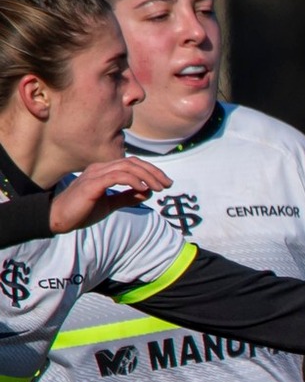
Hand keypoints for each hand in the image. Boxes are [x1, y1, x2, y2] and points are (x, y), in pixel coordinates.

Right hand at [50, 158, 171, 232]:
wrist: (59, 218)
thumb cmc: (82, 210)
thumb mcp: (110, 203)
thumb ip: (127, 197)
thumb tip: (147, 192)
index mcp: (104, 171)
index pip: (132, 164)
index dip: (151, 171)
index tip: (166, 183)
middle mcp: (100, 169)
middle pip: (132, 163)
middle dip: (154, 172)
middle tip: (168, 184)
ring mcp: (95, 174)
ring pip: (127, 168)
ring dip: (147, 177)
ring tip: (159, 188)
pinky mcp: (92, 184)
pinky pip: (117, 176)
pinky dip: (133, 181)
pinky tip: (143, 190)